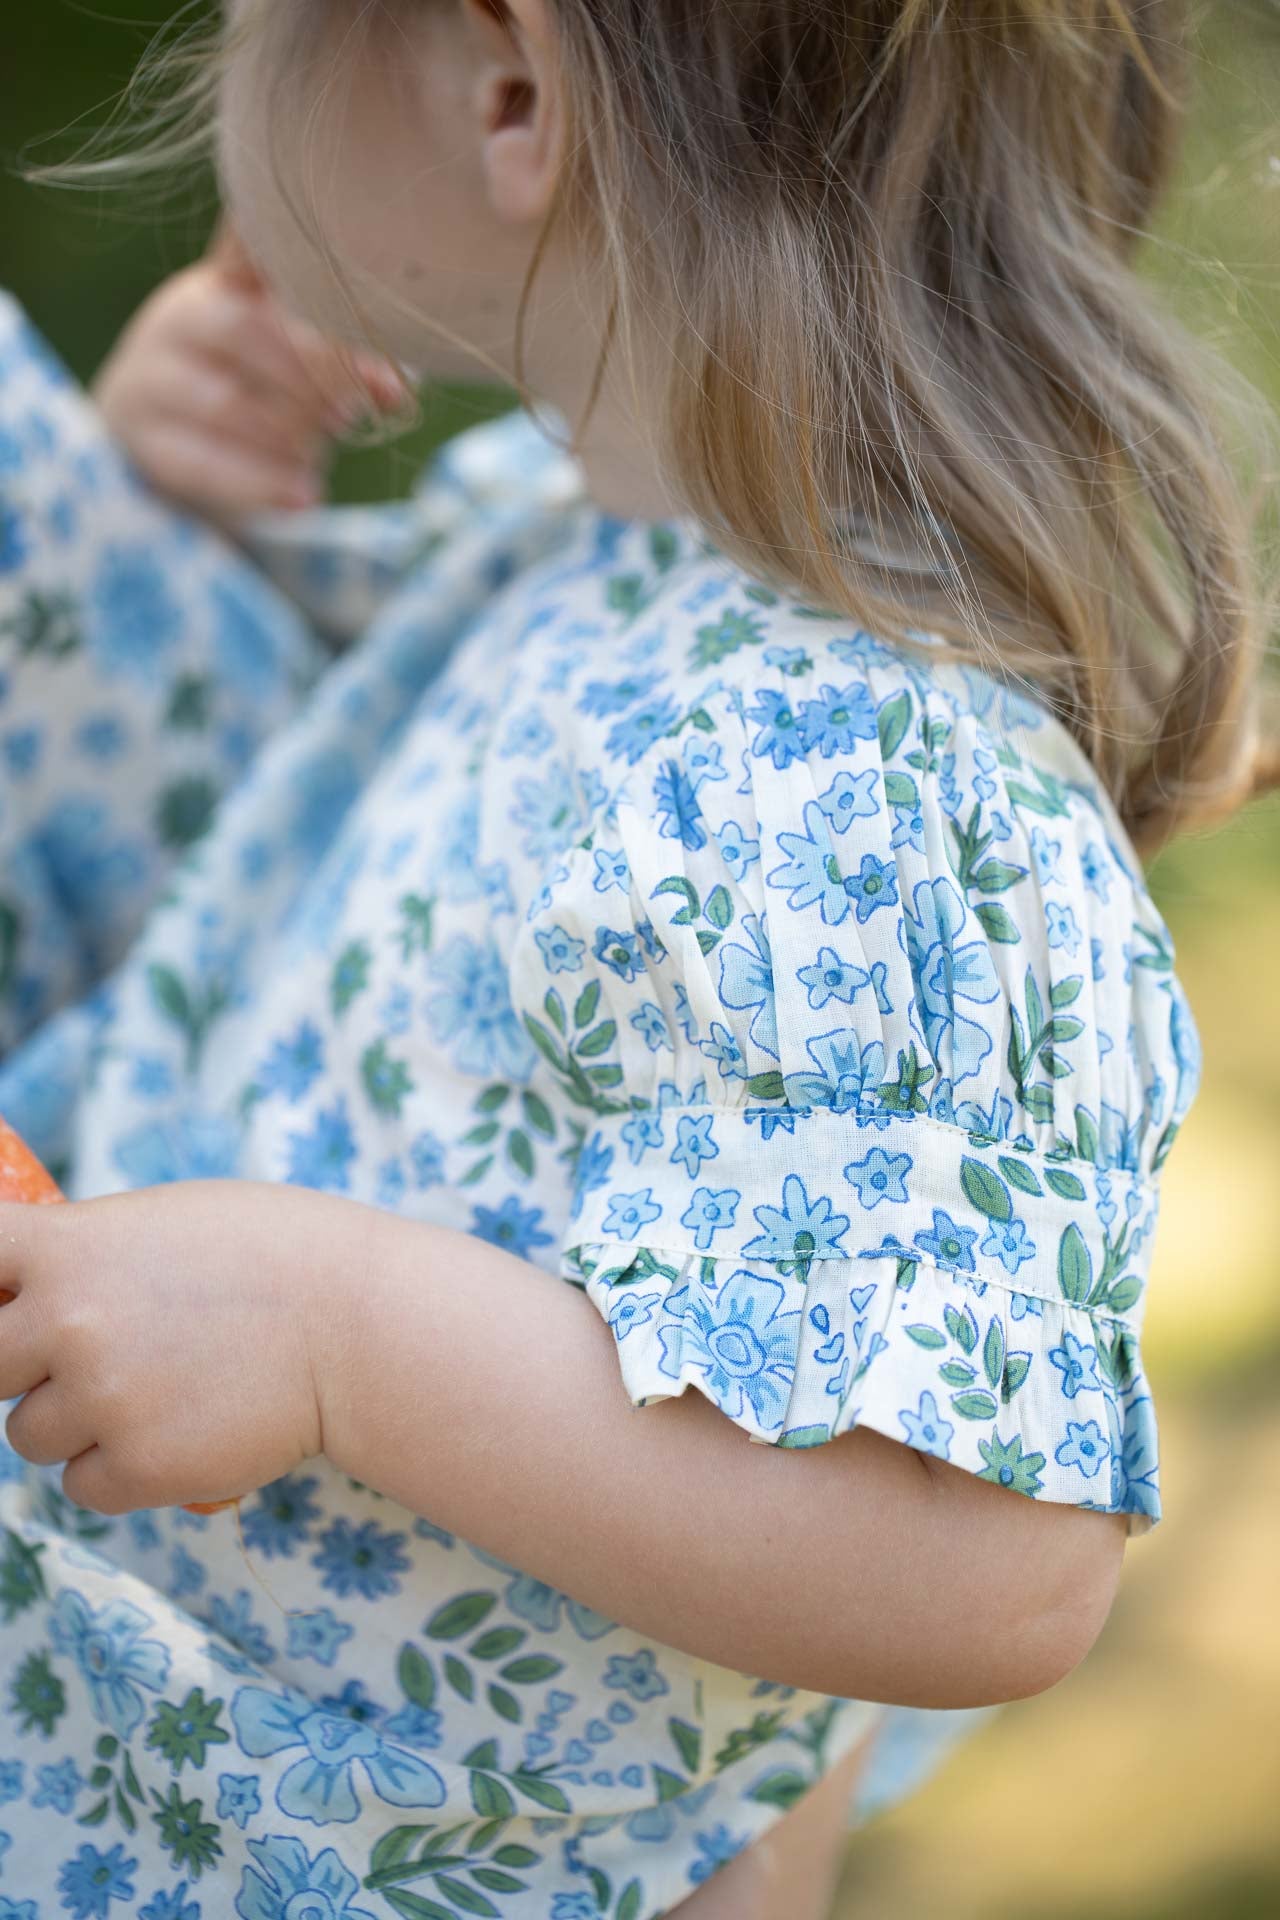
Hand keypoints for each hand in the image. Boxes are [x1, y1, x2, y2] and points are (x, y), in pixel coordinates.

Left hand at [0, 1180, 346, 1515]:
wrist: (357, 1323)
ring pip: (29, 1433)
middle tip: (93, 1353)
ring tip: (154, 1390)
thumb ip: (87, 1254)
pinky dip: (118, 1469)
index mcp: (69, 1248)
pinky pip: (83, 1485)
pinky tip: (176, 1430)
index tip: (10, 1301)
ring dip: (74, 1421)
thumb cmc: (275, 1253)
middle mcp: (68, 1324)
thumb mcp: (166, 1220)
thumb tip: (28, 1292)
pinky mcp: (138, 1468)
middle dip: (27, 1365)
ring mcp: (100, 1401)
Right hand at [92, 219, 408, 525]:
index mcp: (227, 282)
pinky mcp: (145, 441)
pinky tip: (306, 496)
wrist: (166, 446)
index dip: (290, 252)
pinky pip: (203, 464)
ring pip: (226, 403)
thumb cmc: (257, 392)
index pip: (250, 245)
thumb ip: (351, 367)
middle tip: (352, 411)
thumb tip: (400, 392)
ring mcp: (151, 378)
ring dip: (289, 433)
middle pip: (246, 330)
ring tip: (322, 450)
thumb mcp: (301, 367)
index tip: (338, 267)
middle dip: (312, 374)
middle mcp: (181, 317)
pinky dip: (260, 483)